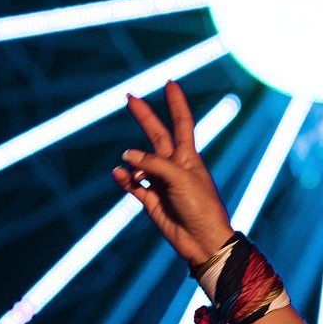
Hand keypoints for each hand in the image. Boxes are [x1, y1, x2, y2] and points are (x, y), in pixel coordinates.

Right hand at [113, 80, 234, 271]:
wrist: (202, 242)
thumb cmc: (200, 208)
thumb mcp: (180, 178)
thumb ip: (153, 163)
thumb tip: (126, 157)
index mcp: (188, 157)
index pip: (181, 122)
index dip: (176, 103)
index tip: (170, 82)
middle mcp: (174, 166)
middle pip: (156, 134)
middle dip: (144, 116)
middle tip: (129, 97)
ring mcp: (161, 182)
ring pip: (139, 162)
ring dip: (132, 162)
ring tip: (132, 170)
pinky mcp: (151, 200)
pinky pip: (132, 184)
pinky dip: (125, 178)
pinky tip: (120, 174)